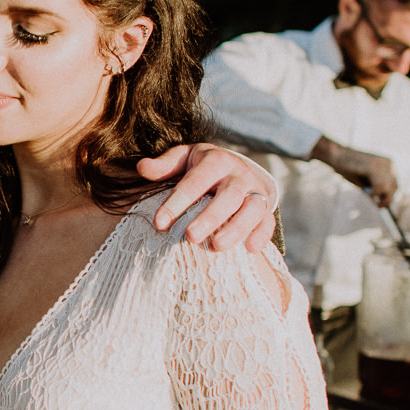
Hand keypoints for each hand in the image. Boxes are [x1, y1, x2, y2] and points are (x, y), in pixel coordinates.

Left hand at [139, 143, 278, 251]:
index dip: (177, 202)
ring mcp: (256, 191)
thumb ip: (165, 165)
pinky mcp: (266, 209)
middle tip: (189, 236)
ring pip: (253, 208)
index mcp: (216, 160)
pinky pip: (268, 222)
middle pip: (229, 195)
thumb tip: (142, 168)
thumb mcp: (184, 159)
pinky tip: (249, 250)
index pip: (196, 181)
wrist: (237, 169)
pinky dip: (262, 235)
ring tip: (216, 247)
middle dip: (210, 217)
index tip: (159, 223)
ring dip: (237, 228)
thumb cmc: (202, 167)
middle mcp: (239, 175)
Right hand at [310, 137, 396, 205]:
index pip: (395, 184)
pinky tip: (366, 189)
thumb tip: (383, 203)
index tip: (383, 204)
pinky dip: (373, 191)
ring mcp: (381, 164)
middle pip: (394, 187)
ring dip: (377, 194)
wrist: (337, 155)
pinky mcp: (372, 167)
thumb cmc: (349, 169)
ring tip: (367, 191)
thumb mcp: (366, 180)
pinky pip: (379, 186)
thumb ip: (376, 188)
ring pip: (387, 188)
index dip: (390, 196)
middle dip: (386, 198)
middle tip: (378, 205)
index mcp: (388, 164)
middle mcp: (388, 163)